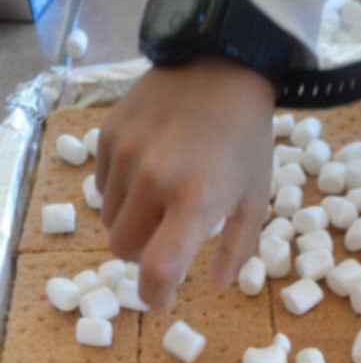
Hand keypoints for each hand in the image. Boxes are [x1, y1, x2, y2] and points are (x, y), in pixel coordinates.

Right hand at [96, 57, 274, 307]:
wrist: (221, 64)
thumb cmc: (246, 139)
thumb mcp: (256, 197)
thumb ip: (238, 247)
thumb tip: (216, 284)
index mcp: (195, 201)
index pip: (157, 267)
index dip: (153, 293)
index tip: (160, 298)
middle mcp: (154, 180)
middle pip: (123, 248)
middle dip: (142, 255)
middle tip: (165, 242)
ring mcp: (126, 155)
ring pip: (109, 219)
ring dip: (131, 224)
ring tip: (160, 202)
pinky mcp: (109, 134)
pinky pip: (102, 186)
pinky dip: (120, 193)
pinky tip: (147, 174)